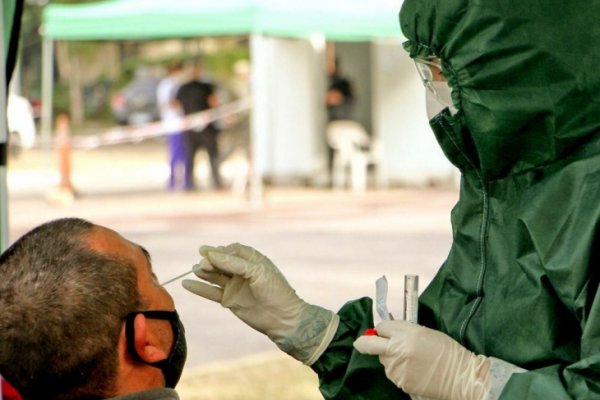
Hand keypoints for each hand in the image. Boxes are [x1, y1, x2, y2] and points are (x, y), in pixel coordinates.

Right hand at [182, 243, 338, 364]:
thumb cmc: (275, 291)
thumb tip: (212, 253)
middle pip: (221, 262)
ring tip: (195, 270)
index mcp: (252, 260)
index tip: (209, 253)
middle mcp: (242, 271)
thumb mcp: (257, 273)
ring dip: (204, 272)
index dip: (220, 251)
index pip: (232, 250)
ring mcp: (235, 285)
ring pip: (215, 276)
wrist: (283, 319)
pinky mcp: (229, 300)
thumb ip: (234, 263)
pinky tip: (187, 284)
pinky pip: (211, 292)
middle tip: (202, 264)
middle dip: (211, 261)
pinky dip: (200, 288)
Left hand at [353, 320, 489, 399]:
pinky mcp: (400, 382)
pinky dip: (398, 370)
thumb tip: (386, 332)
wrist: (459, 375)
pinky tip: (413, 370)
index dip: (382, 329)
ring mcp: (396, 368)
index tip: (383, 332)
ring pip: (383, 360)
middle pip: (370, 344)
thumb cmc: (445, 350)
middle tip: (360, 342)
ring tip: (409, 359)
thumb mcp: (424, 332)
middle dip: (364, 342)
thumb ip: (403, 331)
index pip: (381, 327)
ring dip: (390, 358)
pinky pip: (392, 373)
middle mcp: (397, 350)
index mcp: (405, 334)